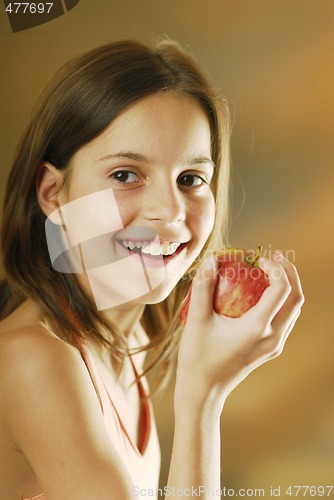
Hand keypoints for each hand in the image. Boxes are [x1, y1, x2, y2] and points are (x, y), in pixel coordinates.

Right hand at [176, 251, 303, 406]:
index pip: (281, 290)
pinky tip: (262, 293)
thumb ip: (203, 286)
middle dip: (288, 273)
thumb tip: (212, 258)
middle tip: (273, 256)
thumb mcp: (197, 320)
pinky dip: (281, 301)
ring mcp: (274, 346)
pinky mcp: (271, 350)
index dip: (274, 268)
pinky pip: (286, 320)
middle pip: (296, 299)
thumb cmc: (197, 357)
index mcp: (257, 329)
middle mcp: (272, 338)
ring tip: (269, 271)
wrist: (203, 392)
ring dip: (287, 287)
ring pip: (294, 310)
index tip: (257, 258)